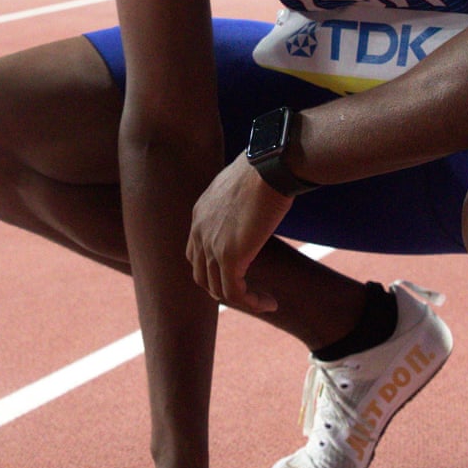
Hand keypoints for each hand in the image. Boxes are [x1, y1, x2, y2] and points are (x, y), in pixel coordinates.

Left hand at [186, 154, 292, 312]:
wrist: (270, 164)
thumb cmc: (266, 167)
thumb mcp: (242, 184)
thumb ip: (240, 201)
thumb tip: (258, 202)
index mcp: (200, 213)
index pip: (197, 252)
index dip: (215, 268)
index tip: (241, 273)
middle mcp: (199, 230)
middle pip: (201, 274)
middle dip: (223, 288)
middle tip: (249, 294)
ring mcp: (211, 245)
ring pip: (217, 288)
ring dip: (243, 300)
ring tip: (265, 302)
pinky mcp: (229, 256)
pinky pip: (235, 292)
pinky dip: (251, 303)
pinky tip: (269, 303)